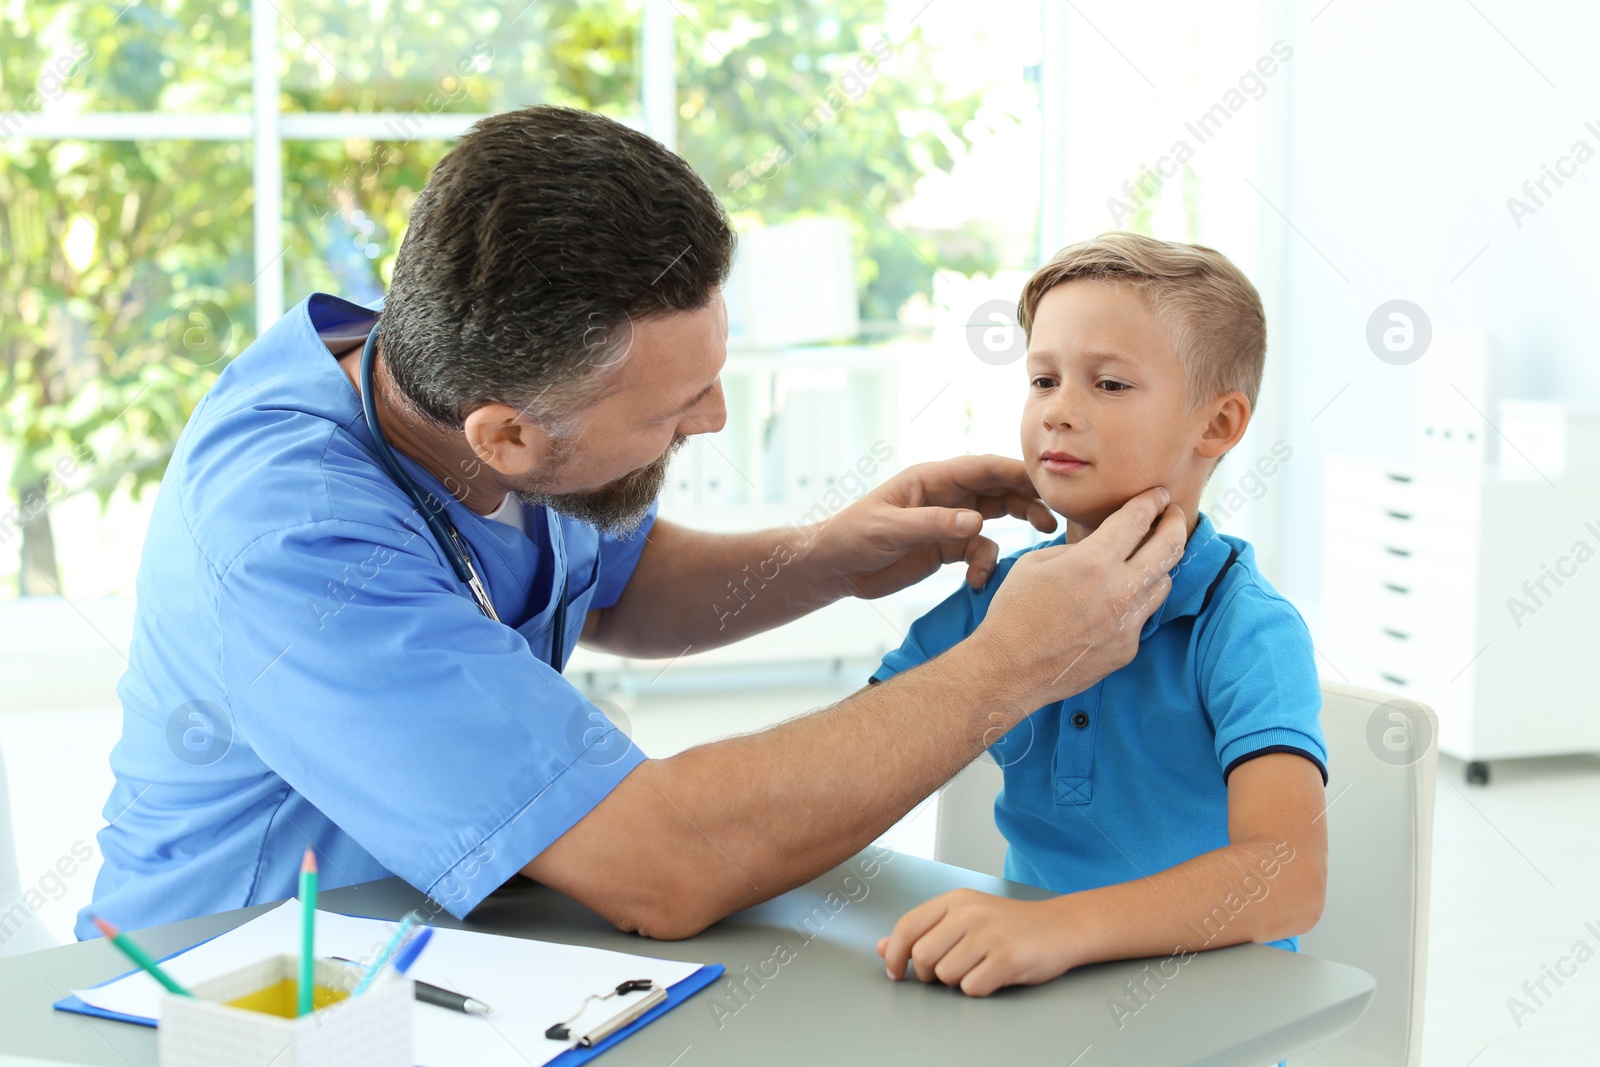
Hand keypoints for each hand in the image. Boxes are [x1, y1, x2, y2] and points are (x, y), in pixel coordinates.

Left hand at [806, 455, 1057, 600]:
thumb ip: (933, 525)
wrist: (834, 569)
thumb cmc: (851, 536)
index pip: (983, 468)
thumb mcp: (890, 529)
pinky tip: (980, 583)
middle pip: (999, 488)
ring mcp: (948, 521)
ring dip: (1022, 523)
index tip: (1049, 481)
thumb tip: (977, 522)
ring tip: (1045, 536)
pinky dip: (986, 564)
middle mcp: (946, 496)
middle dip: (1031, 496)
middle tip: (1060, 510)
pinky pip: (979, 551)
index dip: (1017, 471)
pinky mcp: (946, 548)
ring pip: (998, 516)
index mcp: (932, 479)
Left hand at [876, 889, 1078, 996]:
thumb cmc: (1009, 925)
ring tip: (977, 967)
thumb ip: (923, 930)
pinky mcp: (1007, 958)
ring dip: (957, 981)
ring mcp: (989, 934)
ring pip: (946, 975)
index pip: (907, 926)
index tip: (894, 972)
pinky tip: (993, 975)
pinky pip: (972, 988)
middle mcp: (970, 912)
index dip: (893, 953)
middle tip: (947, 971)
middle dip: (929, 974)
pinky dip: (979, 989)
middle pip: (923, 956)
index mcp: (955, 900)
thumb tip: (881, 947)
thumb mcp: (963, 917)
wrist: (1060, 927)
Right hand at [968, 487, 1186, 709]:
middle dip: (1175, 523)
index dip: (1152, 502)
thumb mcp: (1036, 563)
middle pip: (1169, 547)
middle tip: (1174, 514)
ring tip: (1148, 558)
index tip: (1159, 495)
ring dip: (1158, 566)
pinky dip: (1134, 604)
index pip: (1137, 520)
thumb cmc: (1014, 611)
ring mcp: (1128, 623)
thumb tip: (1097, 543)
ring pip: (1164, 583)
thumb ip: (1075, 549)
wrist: (1009, 669)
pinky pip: (1142, 617)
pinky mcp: (1127, 648)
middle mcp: (1119, 590)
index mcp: (1093, 562)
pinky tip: (1117, 602)